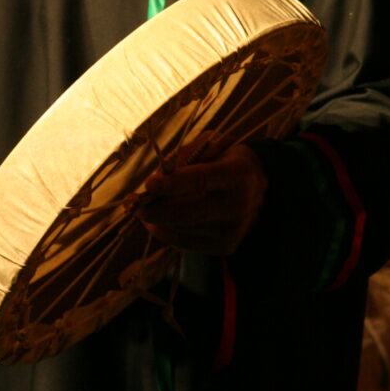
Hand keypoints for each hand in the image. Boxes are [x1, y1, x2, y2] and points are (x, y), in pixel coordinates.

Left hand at [138, 142, 266, 256]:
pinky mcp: (224, 246)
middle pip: (190, 212)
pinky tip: (156, 221)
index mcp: (238, 174)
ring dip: (157, 221)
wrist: (255, 188)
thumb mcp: (212, 144)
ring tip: (142, 209)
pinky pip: (186, 243)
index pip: (201, 180)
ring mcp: (233, 230)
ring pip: (184, 229)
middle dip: (157, 209)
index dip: (173, 183)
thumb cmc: (226, 159)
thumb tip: (159, 172)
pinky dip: (166, 232)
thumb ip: (186, 154)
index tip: (149, 184)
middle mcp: (239, 205)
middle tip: (134, 204)